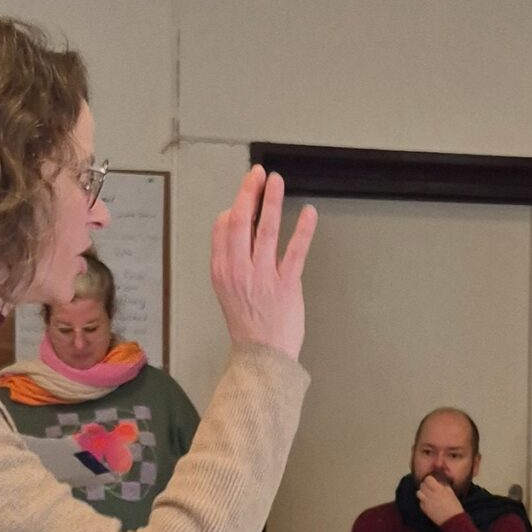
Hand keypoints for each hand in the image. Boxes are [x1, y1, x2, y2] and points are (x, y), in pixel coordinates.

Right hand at [210, 166, 317, 358]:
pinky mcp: (286, 286)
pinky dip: (303, 229)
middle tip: (257, 174)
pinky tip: (309, 213)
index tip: (247, 194)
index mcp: (222, 271)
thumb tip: (235, 224)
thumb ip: (229, 257)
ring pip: (266, 230)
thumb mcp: (227, 288)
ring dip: (272, 202)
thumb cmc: (248, 323)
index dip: (235, 206)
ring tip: (276, 181)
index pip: (223, 228)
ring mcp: (262, 278)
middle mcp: (239, 271)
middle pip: (240, 222)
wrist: (262, 357)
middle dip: (248, 193)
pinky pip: (295, 251)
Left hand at [415, 474, 464, 525]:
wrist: (452, 520)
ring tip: (427, 494)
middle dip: (425, 485)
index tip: (432, 481)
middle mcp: (430, 494)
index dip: (430, 479)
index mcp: (438, 489)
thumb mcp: (451, 493)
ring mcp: (426, 502)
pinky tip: (428, 502)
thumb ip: (444, 485)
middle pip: (422, 485)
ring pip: (418, 493)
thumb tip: (439, 481)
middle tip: (430, 487)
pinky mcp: (424, 509)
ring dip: (422, 492)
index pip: (428, 479)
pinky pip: (420, 502)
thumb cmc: (454, 506)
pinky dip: (423, 501)